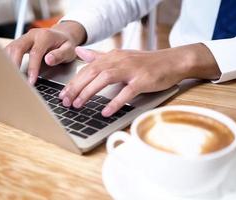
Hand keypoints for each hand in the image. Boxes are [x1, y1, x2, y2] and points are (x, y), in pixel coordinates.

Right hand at [5, 21, 86, 84]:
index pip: (35, 53)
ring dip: (8, 63)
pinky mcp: (20, 42)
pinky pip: (10, 50)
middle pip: (18, 48)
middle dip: (15, 65)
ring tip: (10, 78)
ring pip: (11, 48)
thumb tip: (48, 60)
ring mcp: (25, 38)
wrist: (63, 36)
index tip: (31, 81)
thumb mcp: (69, 50)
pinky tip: (8, 71)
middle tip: (16, 80)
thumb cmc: (66, 44)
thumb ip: (60, 55)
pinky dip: (7, 60)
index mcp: (45, 36)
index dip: (32, 68)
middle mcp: (32, 35)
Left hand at [59, 44, 220, 116]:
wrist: (172, 61)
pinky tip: (105, 111)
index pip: (87, 68)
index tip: (63, 94)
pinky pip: (127, 92)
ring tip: (78, 105)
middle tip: (65, 101)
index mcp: (112, 56)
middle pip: (92, 72)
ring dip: (89, 92)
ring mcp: (132, 70)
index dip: (73, 81)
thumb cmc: (145, 62)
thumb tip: (80, 52)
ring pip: (105, 78)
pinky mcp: (143, 80)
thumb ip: (98, 56)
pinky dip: (115, 102)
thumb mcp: (120, 56)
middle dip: (76, 87)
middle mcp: (119, 60)